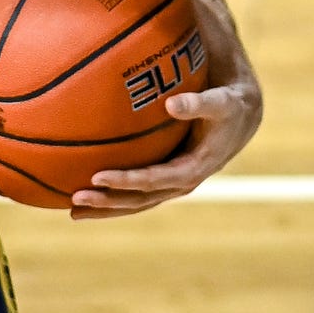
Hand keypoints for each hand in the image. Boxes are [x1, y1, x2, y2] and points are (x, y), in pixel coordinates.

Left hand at [68, 20, 263, 219]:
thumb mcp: (220, 102)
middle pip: (140, 199)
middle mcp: (180, 183)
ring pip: (135, 203)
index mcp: (192, 169)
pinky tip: (87, 198)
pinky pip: (136, 194)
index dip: (126, 180)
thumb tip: (172, 103)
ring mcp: (171, 185)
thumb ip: (198, 103)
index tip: (97, 175)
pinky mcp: (165, 179)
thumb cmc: (227, 105)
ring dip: (106, 208)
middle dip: (108, 201)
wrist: (240, 118)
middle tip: (76, 198)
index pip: (153, 180)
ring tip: (73, 210)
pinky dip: (113, 198)